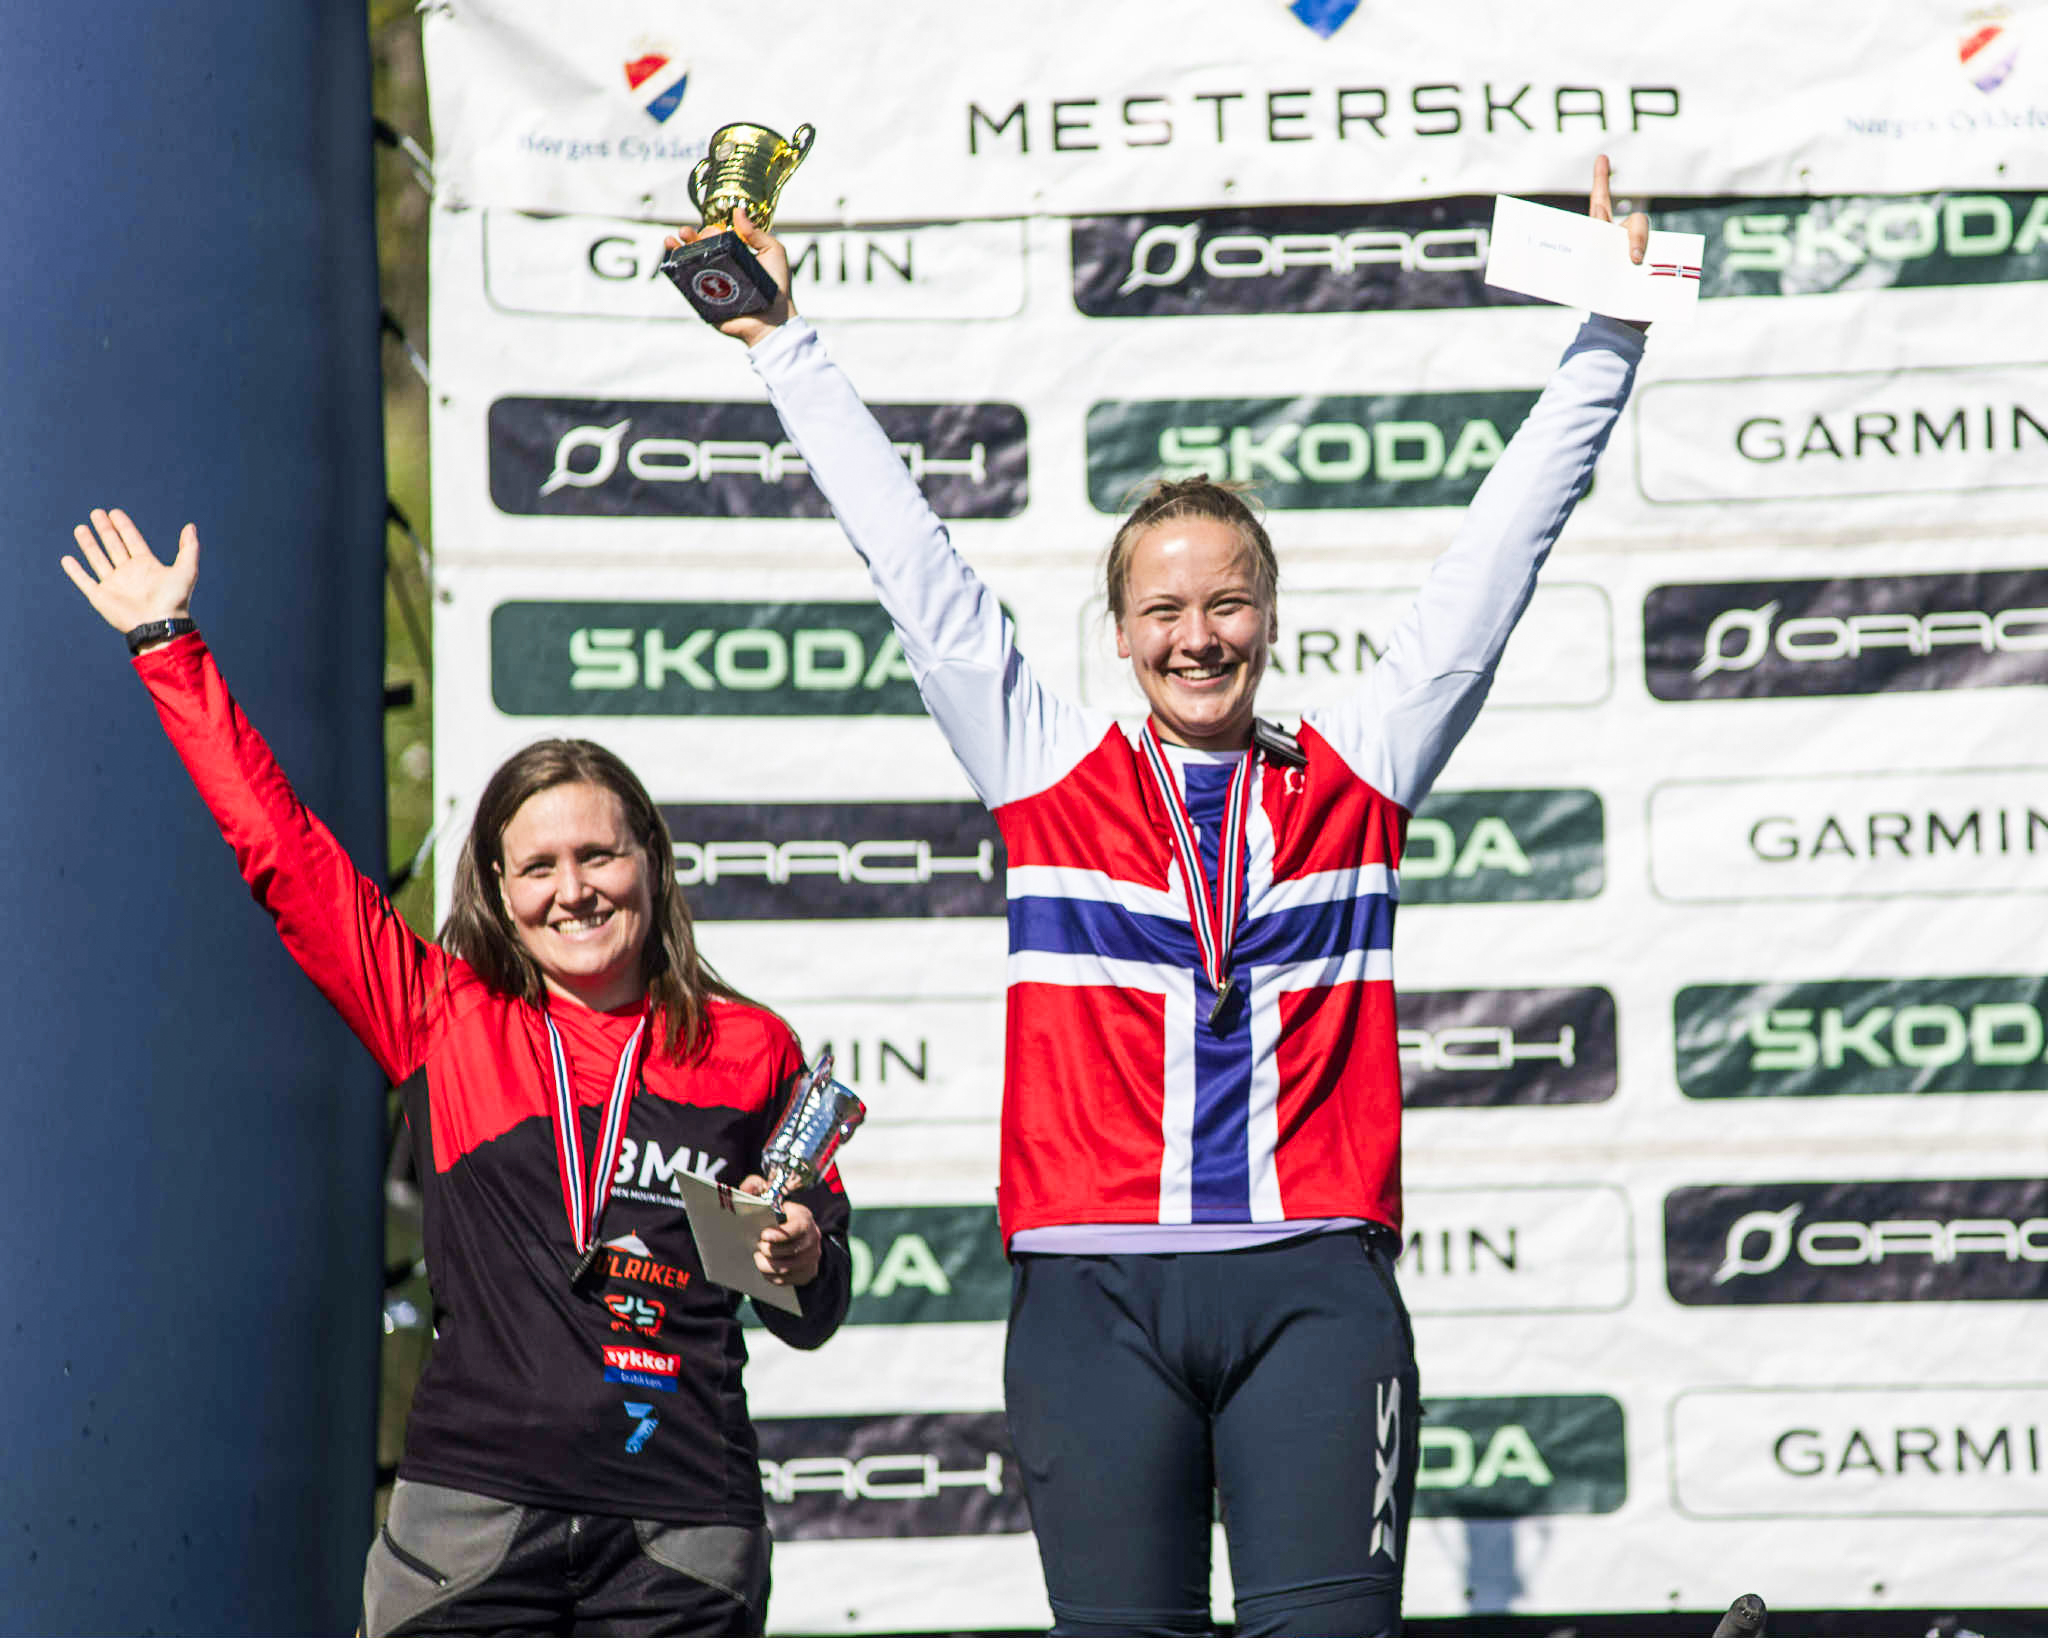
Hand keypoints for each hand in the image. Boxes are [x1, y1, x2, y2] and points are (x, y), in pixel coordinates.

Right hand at [60, 509, 199, 647]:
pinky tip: (67, 559)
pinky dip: (75, 571)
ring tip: (80, 528)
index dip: (124, 526)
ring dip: (88, 544)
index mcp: (147, 565)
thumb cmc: (174, 600)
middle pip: (113, 545)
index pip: (132, 540)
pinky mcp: (101, 597)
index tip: (115, 512)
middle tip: (96, 512)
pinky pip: (85, 581)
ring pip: (97, 559)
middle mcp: (129, 573)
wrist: (160, 624)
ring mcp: (114, 584)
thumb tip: (190, 526)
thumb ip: (189, 547)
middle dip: (105, 529)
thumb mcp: (187, 570)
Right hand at [665, 207, 795, 346]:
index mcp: (736, 254)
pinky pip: (688, 284)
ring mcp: (712, 283)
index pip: (718, 237)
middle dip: (690, 236)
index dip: (712, 231)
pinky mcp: (705, 299)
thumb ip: (757, 233)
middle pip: (701, 247)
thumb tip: (738, 211)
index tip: (716, 231)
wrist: (774, 319)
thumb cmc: (778, 288)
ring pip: (691, 263)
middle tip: (686, 232)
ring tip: (672, 240)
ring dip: (679, 249)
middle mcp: (723, 267)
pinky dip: (677, 271)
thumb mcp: (773, 252)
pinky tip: (672, 259)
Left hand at [737, 1174, 821, 1285]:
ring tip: (757, 1258)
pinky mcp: (808, 1272)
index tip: (764, 1235)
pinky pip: (788, 1281)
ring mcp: (813, 1257)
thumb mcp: (769, 1197)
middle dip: (769, 1251)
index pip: (797, 1228)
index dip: (780, 1234)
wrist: (798, 1234)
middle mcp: (813, 1238)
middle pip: (791, 1251)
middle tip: (756, 1247)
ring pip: (787, 1268)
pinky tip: (764, 1270)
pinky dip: (773, 1277)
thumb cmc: (778, 1215)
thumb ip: (756, 1188)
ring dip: (768, 1265)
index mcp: (804, 1218)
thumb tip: (748, 1186)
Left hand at [1590, 154, 1652, 332]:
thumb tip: (1624, 259)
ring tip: (1639, 271)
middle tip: (1633, 259)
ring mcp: (1643, 251)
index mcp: (1601, 236)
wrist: (1617, 324)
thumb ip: (1596, 264)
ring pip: (1650, 243)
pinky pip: (1665, 263)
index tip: (1602, 158)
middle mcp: (1623, 239)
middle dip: (1637, 238)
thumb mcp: (1591, 279)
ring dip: (1647, 254)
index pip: (1601, 204)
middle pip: (1636, 224)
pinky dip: (1663, 271)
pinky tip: (1657, 282)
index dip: (1602, 181)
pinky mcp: (1657, 266)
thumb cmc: (1599, 298)